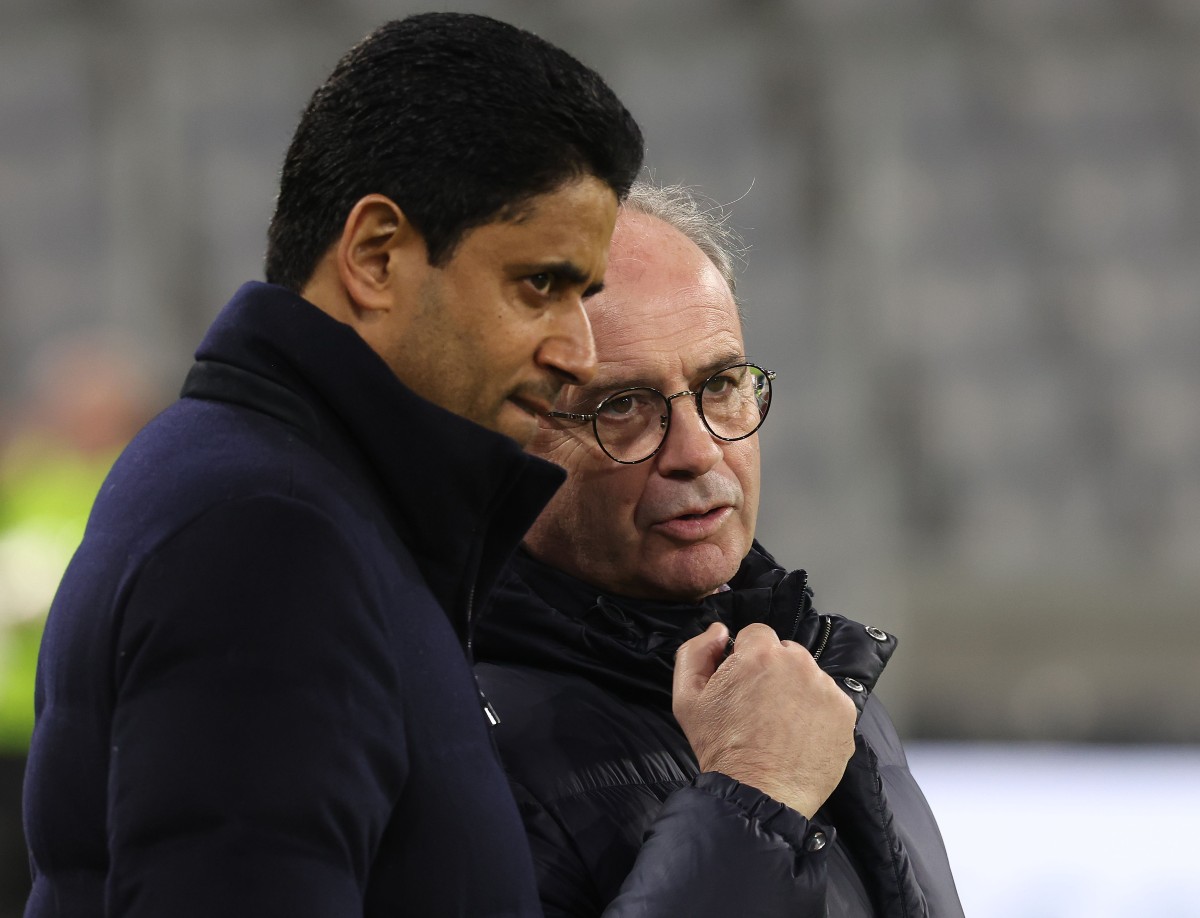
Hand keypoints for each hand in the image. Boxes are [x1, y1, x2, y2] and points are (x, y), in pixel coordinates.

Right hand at [673, 621, 857, 817]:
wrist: (758, 794)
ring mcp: (825, 687)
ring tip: (781, 724)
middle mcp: (798, 663)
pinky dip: (817, 712)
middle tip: (760, 706)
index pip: (757, 634)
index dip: (746, 657)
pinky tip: (800, 734)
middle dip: (774, 671)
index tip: (743, 682)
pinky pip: (830, 700)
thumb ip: (695, 652)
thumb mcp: (686, 698)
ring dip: (797, 690)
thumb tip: (720, 632)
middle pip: (786, 652)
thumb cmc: (720, 748)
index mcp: (760, 654)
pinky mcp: (845, 712)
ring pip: (809, 676)